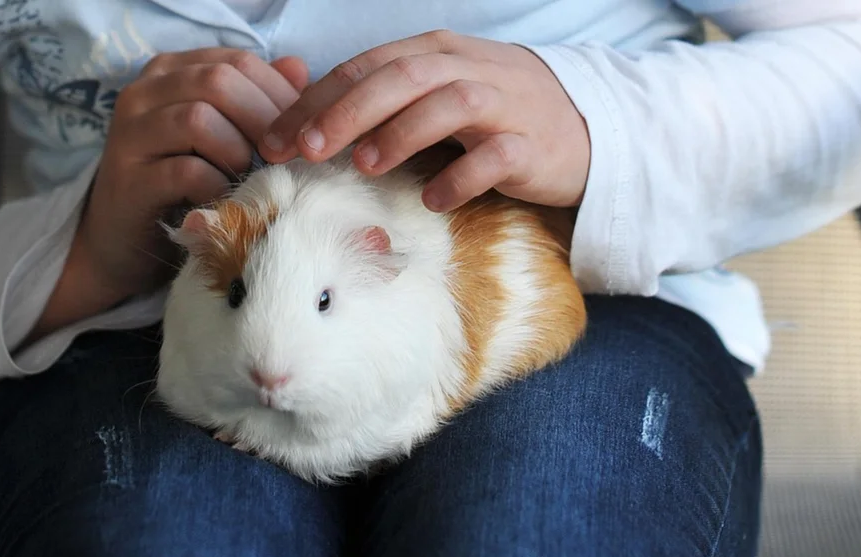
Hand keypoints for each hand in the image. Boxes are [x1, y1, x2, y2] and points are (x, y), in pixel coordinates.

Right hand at [30, 49, 308, 338]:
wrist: (127, 243)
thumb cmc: (185, 186)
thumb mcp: (226, 137)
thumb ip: (258, 100)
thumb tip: (299, 69)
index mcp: (172, 72)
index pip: (237, 61)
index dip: (279, 94)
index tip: (303, 132)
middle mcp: (144, 92)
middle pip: (218, 81)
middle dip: (263, 121)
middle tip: (283, 158)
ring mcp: (130, 134)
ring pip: (198, 119)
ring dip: (237, 153)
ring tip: (246, 178)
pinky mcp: (129, 179)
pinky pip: (186, 170)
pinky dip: (217, 186)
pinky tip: (224, 200)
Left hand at [259, 30, 589, 211]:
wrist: (583, 128)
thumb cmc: (494, 115)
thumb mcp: (437, 94)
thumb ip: (384, 101)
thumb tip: (310, 126)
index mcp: (435, 53)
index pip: (367, 67)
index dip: (318, 99)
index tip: (277, 136)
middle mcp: (467, 69)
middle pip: (401, 77)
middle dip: (348, 111)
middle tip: (307, 148)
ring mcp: (504, 104)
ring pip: (449, 104)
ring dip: (402, 131)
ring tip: (365, 164)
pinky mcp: (532, 145)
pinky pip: (496, 156)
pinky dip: (463, 175)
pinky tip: (434, 199)